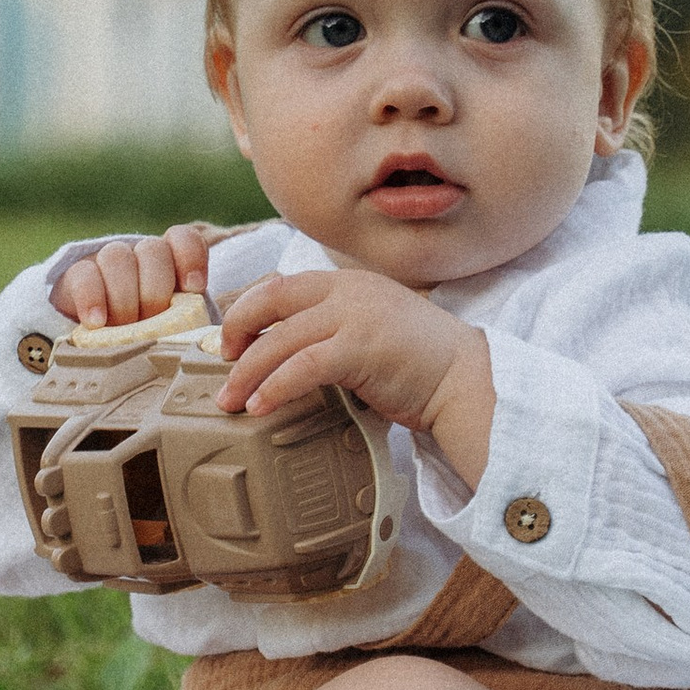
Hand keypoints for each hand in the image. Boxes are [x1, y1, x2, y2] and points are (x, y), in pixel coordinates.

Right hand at [52, 224, 223, 329]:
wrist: (98, 347)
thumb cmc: (150, 340)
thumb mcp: (174, 331)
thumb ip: (189, 324)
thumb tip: (211, 340)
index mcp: (170, 264)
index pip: (183, 239)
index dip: (190, 257)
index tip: (194, 287)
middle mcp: (139, 257)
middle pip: (152, 250)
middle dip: (155, 289)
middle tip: (153, 320)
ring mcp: (106, 262)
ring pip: (117, 256)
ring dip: (124, 295)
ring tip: (125, 326)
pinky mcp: (77, 276)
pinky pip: (83, 274)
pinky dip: (91, 298)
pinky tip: (96, 322)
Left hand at [217, 268, 494, 488]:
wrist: (467, 381)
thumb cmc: (419, 365)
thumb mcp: (371, 331)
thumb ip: (334, 330)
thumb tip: (283, 350)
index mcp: (349, 283)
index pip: (282, 284)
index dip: (248, 308)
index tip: (232, 339)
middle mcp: (349, 291)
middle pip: (271, 300)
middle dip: (237, 331)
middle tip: (222, 365)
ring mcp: (356, 316)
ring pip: (280, 339)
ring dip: (248, 372)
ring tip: (230, 400)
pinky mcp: (361, 348)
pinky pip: (302, 366)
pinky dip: (275, 386)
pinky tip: (260, 406)